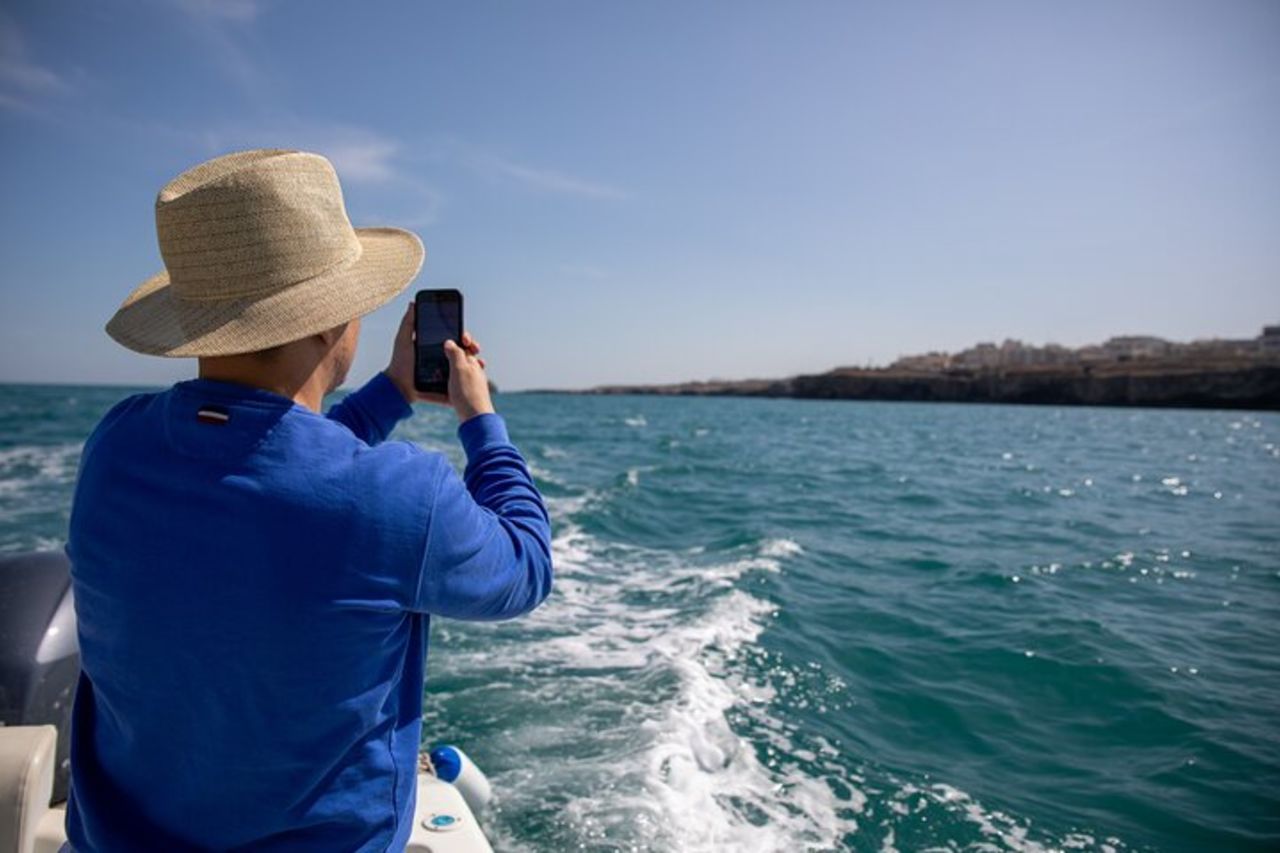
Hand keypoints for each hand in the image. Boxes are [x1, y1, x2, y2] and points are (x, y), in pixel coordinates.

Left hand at [382, 302, 494, 421]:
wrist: (400, 386)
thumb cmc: (400, 362)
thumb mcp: (403, 339)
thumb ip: (409, 322)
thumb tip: (413, 303)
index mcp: (435, 345)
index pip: (452, 337)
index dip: (461, 334)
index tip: (465, 336)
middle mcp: (443, 357)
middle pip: (462, 348)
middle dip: (471, 345)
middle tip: (471, 346)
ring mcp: (446, 370)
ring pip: (465, 363)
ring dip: (474, 359)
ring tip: (476, 359)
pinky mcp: (448, 383)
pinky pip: (462, 379)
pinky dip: (472, 375)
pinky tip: (476, 371)